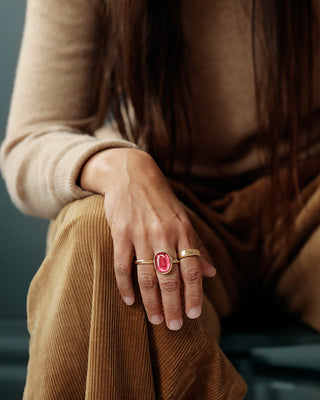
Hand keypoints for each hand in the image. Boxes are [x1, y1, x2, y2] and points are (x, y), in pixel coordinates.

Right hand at [80, 148, 215, 329]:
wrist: (132, 174)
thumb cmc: (160, 199)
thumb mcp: (184, 218)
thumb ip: (198, 246)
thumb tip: (212, 273)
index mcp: (183, 231)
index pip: (193, 270)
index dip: (194, 295)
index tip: (194, 316)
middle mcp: (164, 234)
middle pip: (171, 278)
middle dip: (174, 305)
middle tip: (174, 327)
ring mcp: (141, 234)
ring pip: (147, 276)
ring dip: (152, 302)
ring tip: (156, 320)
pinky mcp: (120, 233)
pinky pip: (122, 266)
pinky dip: (125, 286)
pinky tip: (129, 301)